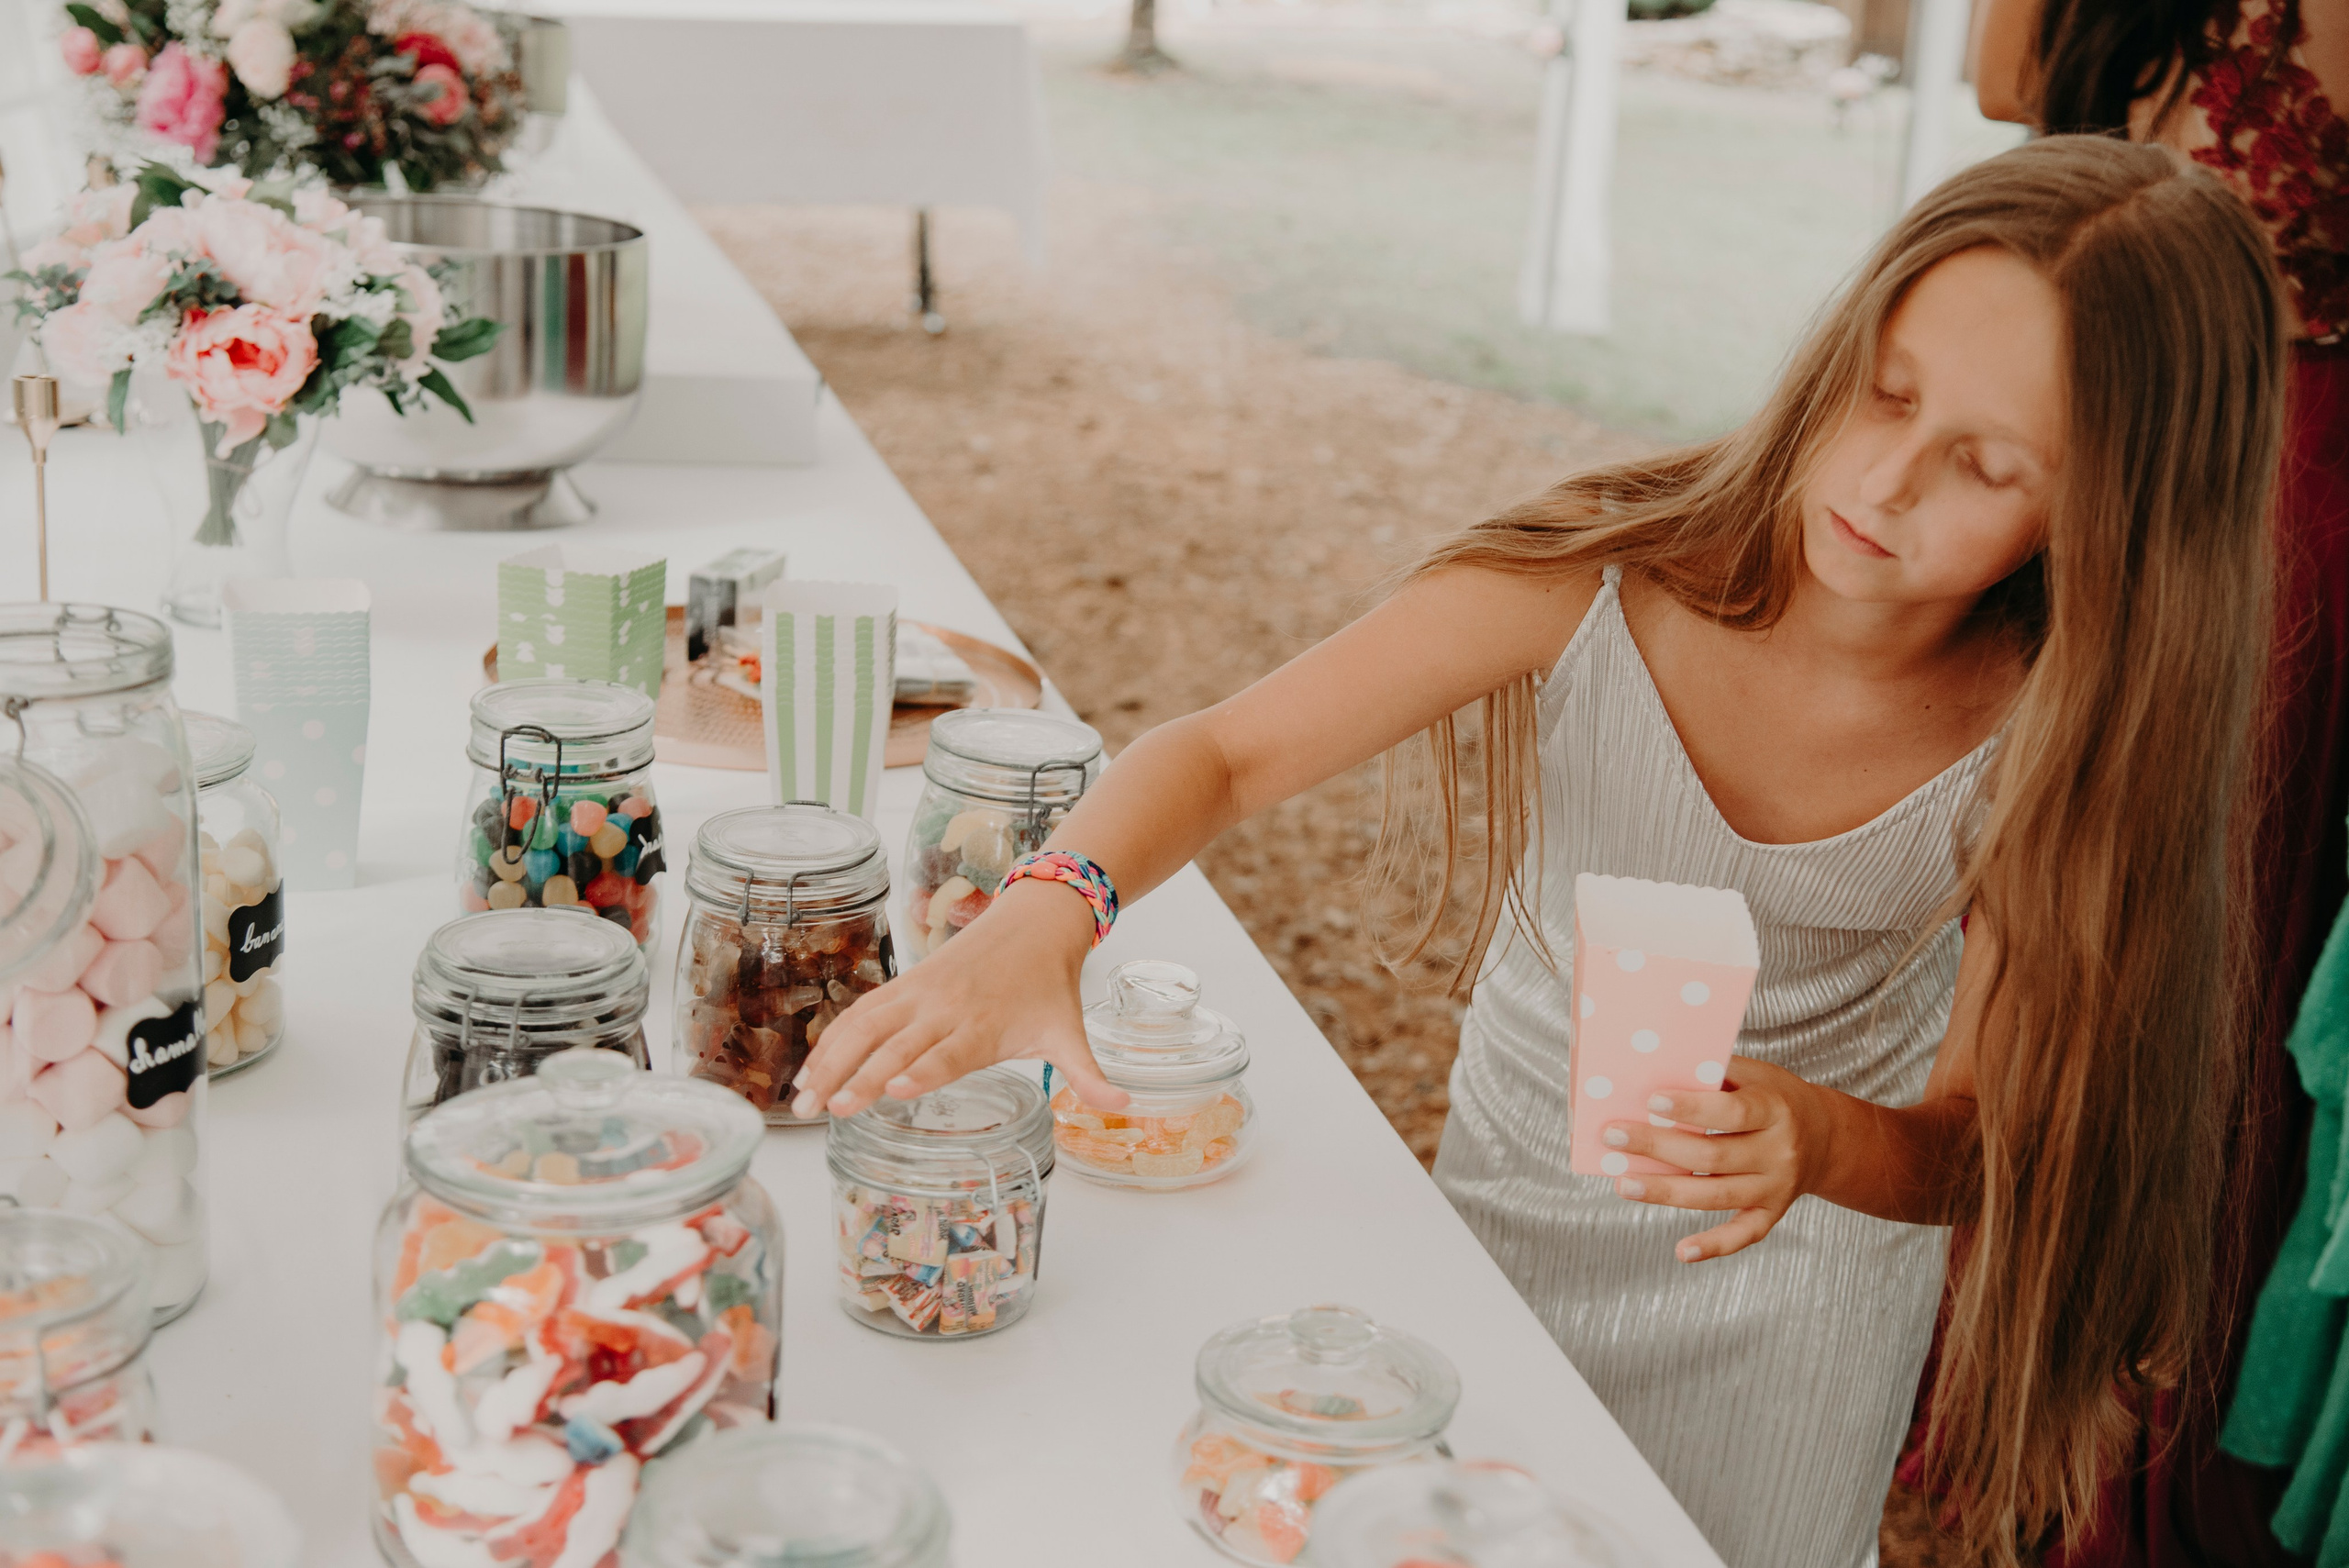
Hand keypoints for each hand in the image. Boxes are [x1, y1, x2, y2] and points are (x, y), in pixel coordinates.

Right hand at [790, 878, 1126, 1119]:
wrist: (1034, 921)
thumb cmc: (1048, 986)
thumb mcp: (1070, 1033)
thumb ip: (1089, 1076)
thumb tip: (1127, 1107)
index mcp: (985, 1024)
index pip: (948, 1054)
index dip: (920, 1072)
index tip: (890, 1092)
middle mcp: (946, 1008)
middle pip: (897, 1044)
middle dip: (861, 1076)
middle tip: (832, 1109)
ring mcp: (919, 993)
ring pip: (866, 1026)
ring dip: (832, 1061)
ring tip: (804, 1101)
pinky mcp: (903, 985)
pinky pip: (861, 1012)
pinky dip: (832, 1038)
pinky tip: (810, 1069)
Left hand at [1601, 1056, 1832, 1263]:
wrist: (1826, 1137)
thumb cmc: (1776, 1097)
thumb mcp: (1755, 1074)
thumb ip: (1713, 1072)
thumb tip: (1654, 1070)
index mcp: (1775, 1110)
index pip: (1731, 1112)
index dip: (1691, 1109)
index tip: (1651, 1101)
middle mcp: (1779, 1152)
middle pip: (1713, 1156)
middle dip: (1658, 1147)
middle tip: (1613, 1136)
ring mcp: (1776, 1188)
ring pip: (1715, 1195)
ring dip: (1666, 1192)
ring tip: (1623, 1183)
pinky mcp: (1770, 1214)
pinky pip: (1743, 1234)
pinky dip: (1714, 1245)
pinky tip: (1682, 1251)